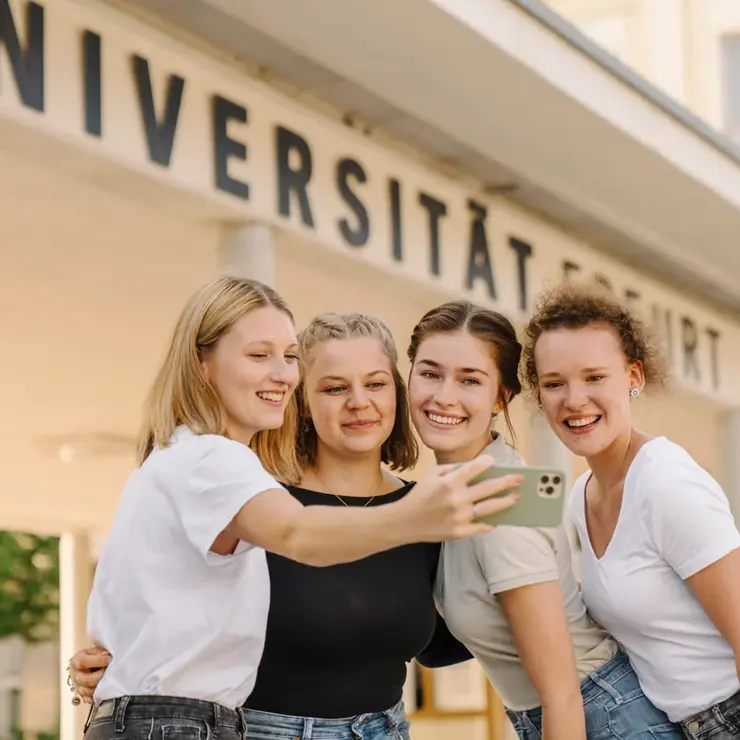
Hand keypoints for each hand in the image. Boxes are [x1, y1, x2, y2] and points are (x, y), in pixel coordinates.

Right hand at [69, 645, 110, 704]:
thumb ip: (101, 652)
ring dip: (99, 687)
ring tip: (109, 681)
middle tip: (110, 672)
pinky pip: (88, 699)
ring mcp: (77, 686)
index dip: (97, 661)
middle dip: (100, 676)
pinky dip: (97, 697)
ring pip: (87, 691)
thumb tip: (106, 655)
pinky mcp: (82, 695)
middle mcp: (75, 674)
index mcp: (76, 660)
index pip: (83, 662)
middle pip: (85, 680)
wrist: (93, 663)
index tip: (109, 659)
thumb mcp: (97, 650)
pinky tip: (104, 692)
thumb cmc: (96, 655)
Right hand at [397, 456, 521, 540]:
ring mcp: (460, 517)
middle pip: (488, 488)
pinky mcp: (460, 532)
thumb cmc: (419, 495)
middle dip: (507, 482)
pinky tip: (499, 519)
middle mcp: (457, 498)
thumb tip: (473, 467)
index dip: (487, 463)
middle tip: (520, 479)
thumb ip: (451, 469)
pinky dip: (491, 523)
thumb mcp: (431, 475)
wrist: (404, 522)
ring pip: (490, 508)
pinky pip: (481, 526)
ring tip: (516, 498)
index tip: (494, 461)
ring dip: (505, 502)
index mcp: (449, 482)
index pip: (474, 468)